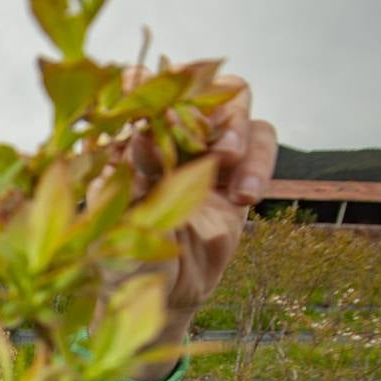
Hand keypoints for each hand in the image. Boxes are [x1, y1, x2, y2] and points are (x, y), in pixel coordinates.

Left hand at [115, 69, 277, 379]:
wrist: (160, 299)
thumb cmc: (124, 263)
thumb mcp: (118, 221)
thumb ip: (131, 179)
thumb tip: (140, 132)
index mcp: (128, 143)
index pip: (138, 91)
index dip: (144, 81)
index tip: (142, 85)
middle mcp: (169, 141)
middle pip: (195, 85)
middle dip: (200, 100)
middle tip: (195, 130)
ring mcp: (206, 156)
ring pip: (235, 106)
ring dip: (236, 127)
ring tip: (227, 160)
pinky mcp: (238, 176)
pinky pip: (262, 143)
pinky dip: (259, 162)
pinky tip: (244, 196)